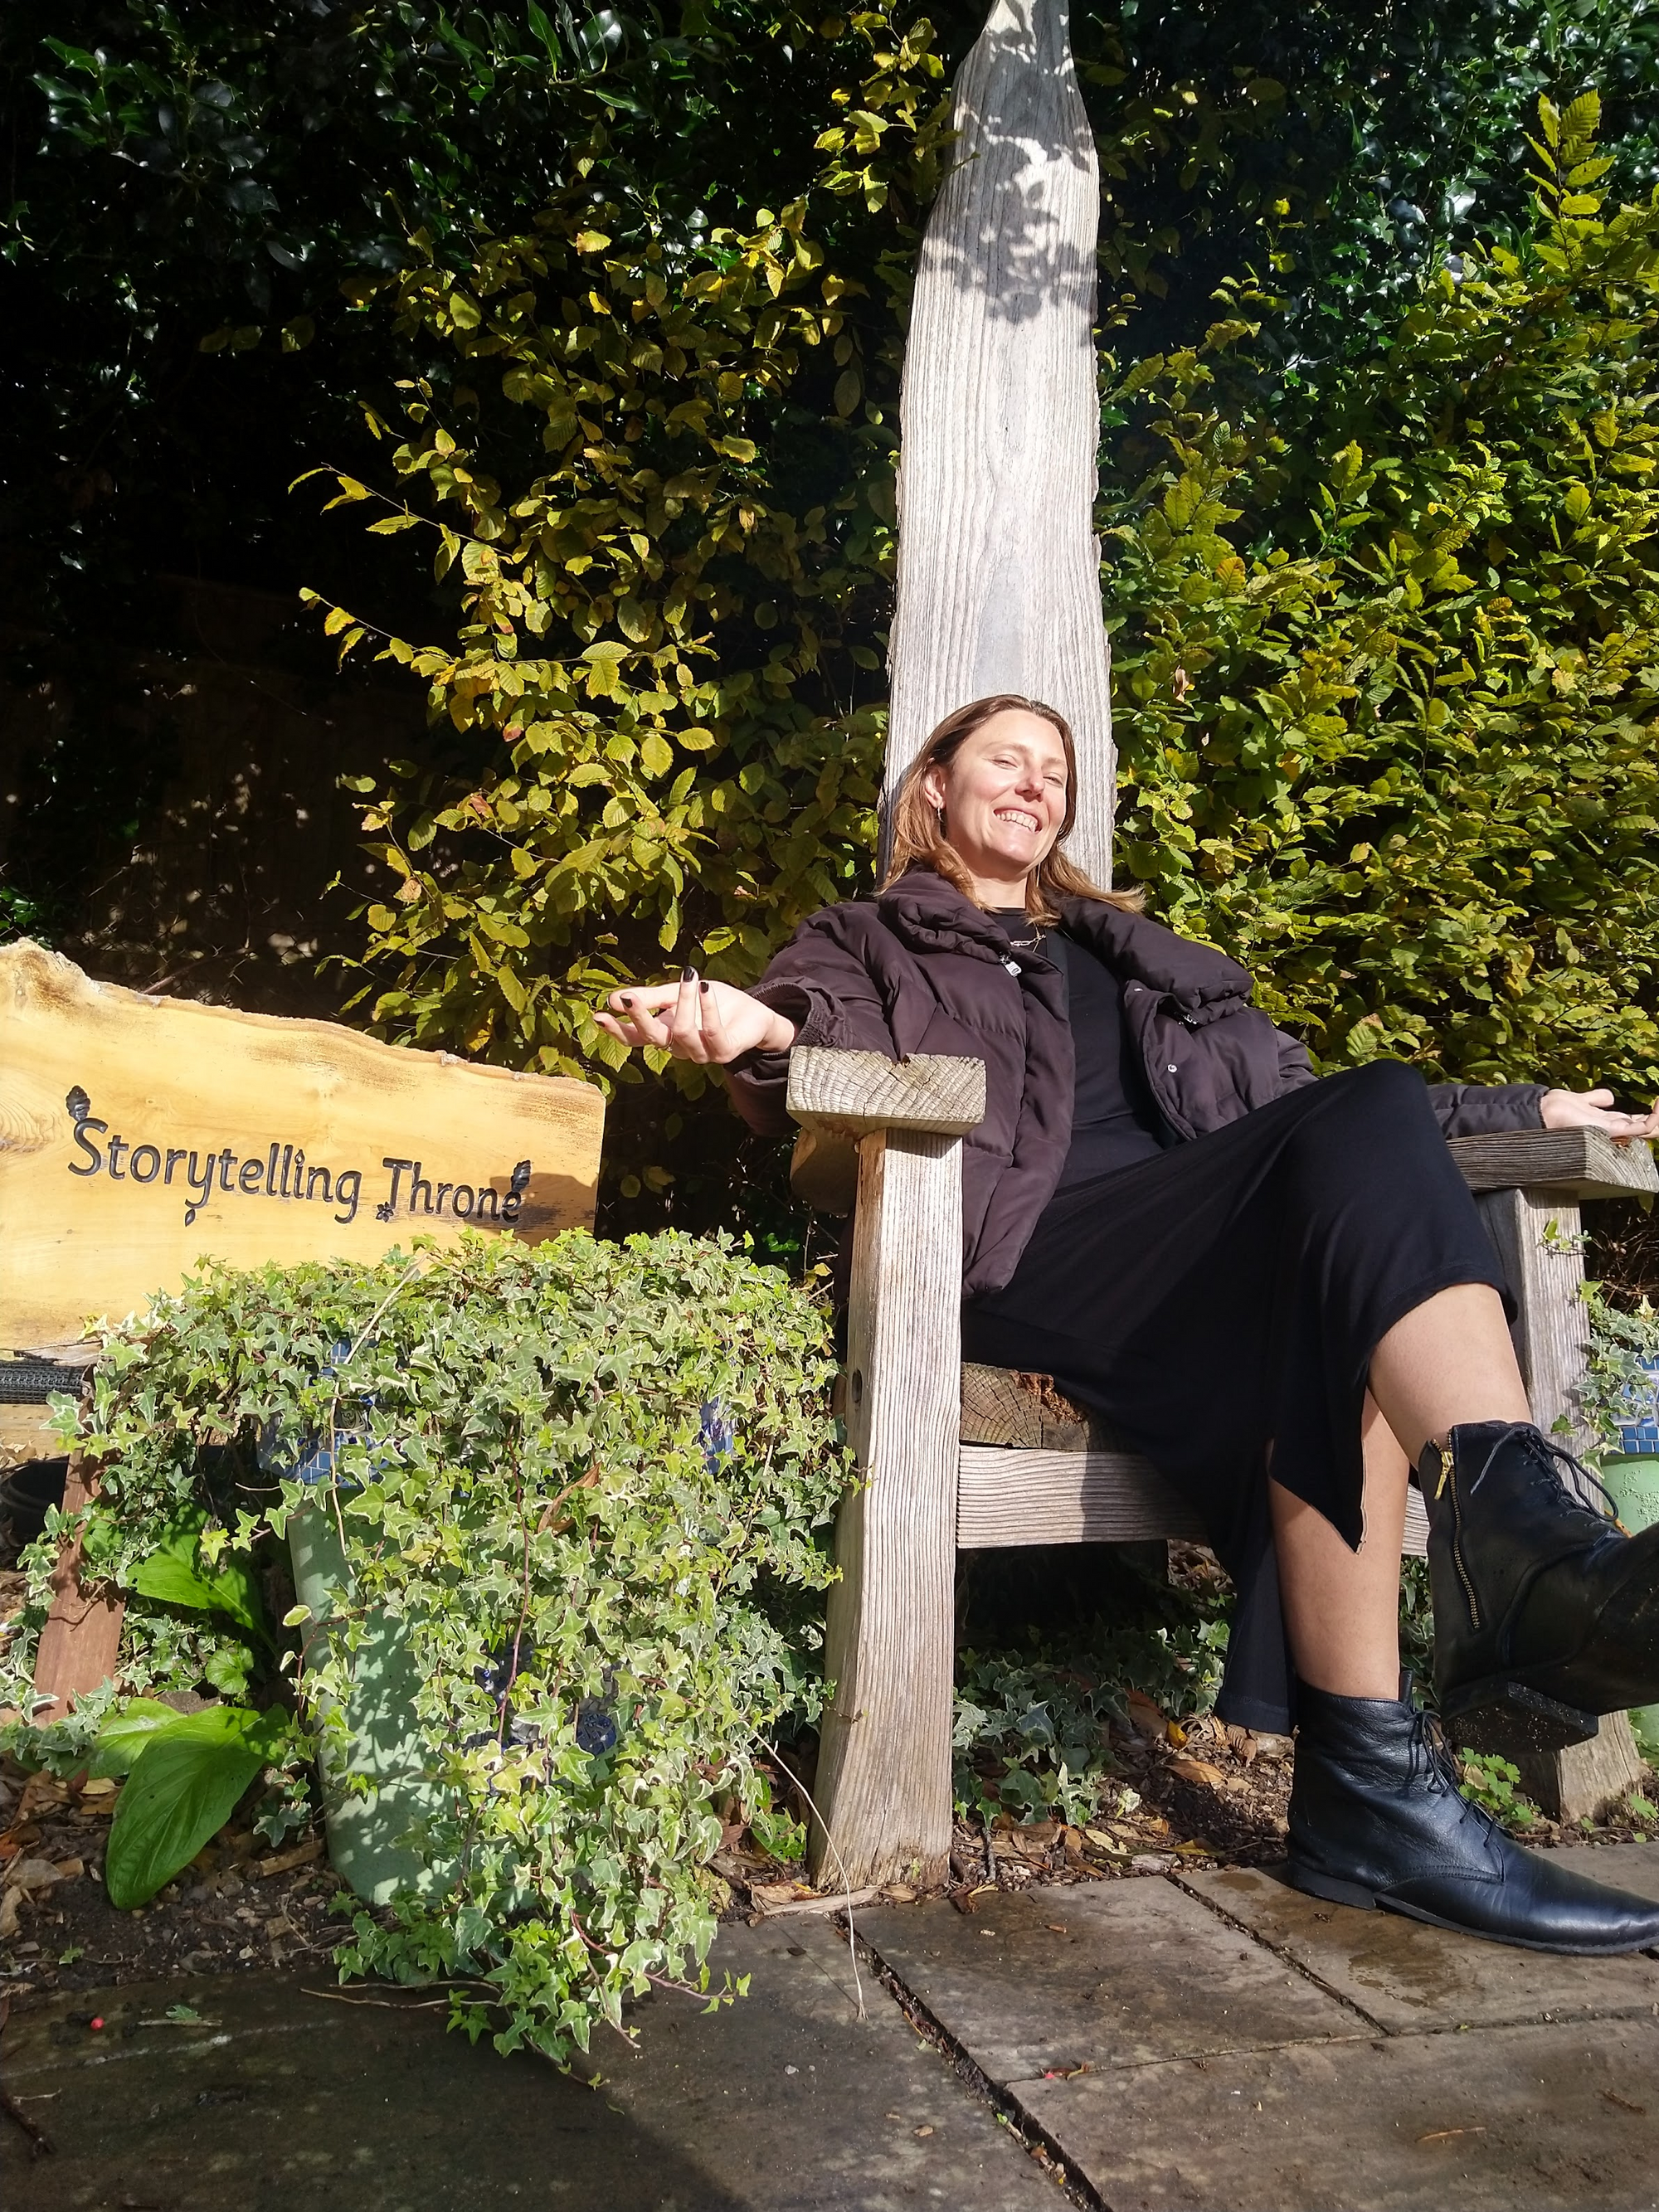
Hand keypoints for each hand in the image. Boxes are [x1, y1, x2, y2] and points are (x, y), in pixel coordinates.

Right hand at [594, 968, 797, 1064]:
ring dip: (683, 1003)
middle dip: (639, 1018)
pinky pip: (712, 1033)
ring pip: (682, 1033)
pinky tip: (706, 988)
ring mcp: (702, 1053)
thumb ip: (651, 997)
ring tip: (690, 977)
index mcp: (665, 1035)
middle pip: (653, 1039)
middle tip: (629, 998)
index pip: (634, 1038)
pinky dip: (708, 1008)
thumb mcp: (677, 993)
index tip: (598, 1014)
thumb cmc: (712, 1002)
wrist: (752, 1014)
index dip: (616, 1029)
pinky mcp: (724, 1051)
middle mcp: (679, 1048)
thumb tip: (614, 998)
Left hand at [1539, 1085, 1658, 1143]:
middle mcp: (1613, 1130)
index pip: (1636, 1122)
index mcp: (1608, 1124)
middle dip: (1656, 1117)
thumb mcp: (1585, 1100)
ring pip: (1648, 1129)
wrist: (1545, 1113)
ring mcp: (1614, 1132)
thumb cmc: (1559, 1109)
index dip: (1649, 1114)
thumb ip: (1597, 1099)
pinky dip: (1656, 1117)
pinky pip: (1643, 1128)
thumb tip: (1609, 1097)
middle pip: (1644, 1127)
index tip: (1658, 1101)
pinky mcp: (1613, 1131)